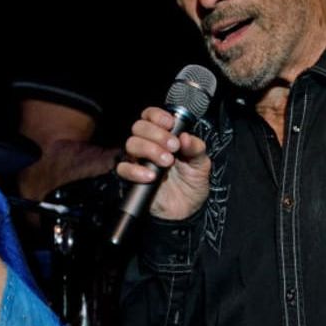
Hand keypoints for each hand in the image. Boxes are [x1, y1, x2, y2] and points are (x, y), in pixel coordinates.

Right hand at [115, 106, 210, 220]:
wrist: (187, 209)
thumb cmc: (192, 182)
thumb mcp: (201, 163)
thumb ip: (196, 148)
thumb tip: (186, 137)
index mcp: (163, 135)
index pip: (150, 116)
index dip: (157, 116)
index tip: (171, 124)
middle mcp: (148, 144)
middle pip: (139, 127)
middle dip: (157, 134)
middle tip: (174, 147)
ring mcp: (139, 160)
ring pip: (131, 144)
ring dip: (149, 149)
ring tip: (167, 162)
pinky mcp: (132, 177)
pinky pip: (124, 168)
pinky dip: (136, 170)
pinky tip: (152, 176)